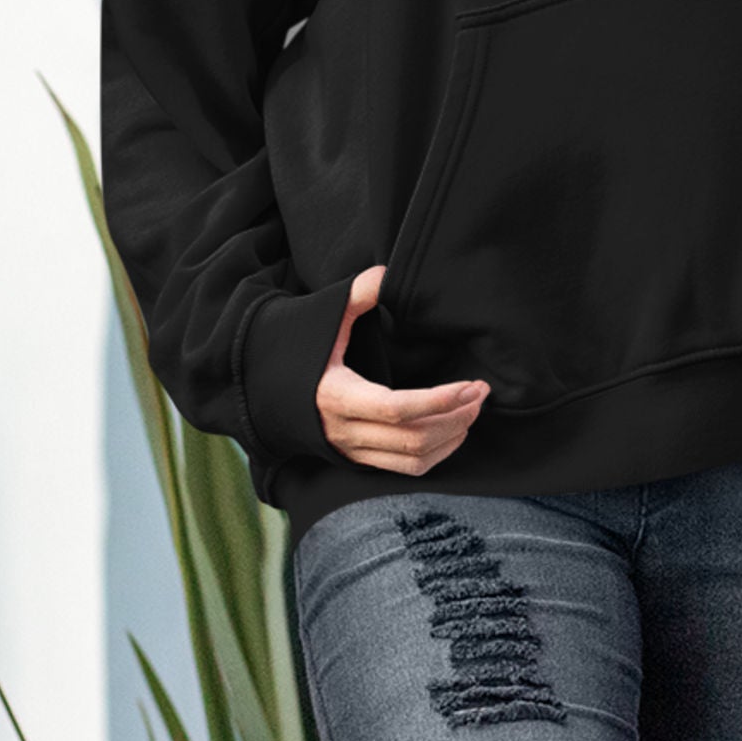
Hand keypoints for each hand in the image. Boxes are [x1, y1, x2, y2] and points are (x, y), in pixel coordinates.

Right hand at [316, 265, 488, 473]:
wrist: (260, 383)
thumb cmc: (297, 344)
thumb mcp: (325, 315)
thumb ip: (359, 293)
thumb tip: (389, 272)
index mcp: (337, 396)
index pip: (396, 410)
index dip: (438, 400)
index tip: (470, 384)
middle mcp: (344, 430)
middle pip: (412, 438)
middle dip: (456, 417)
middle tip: (481, 391)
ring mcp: (350, 449)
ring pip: (412, 458)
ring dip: (451, 436)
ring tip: (474, 407)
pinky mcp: (355, 458)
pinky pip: (403, 468)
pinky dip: (436, 454)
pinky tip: (454, 431)